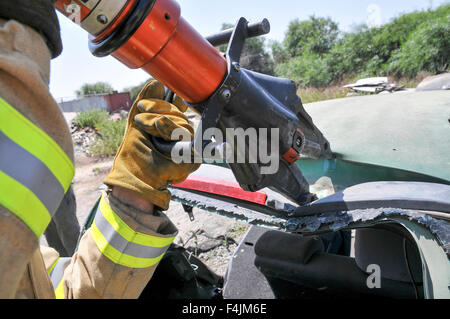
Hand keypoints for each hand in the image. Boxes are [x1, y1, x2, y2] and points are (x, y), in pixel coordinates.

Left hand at [104, 81, 199, 209]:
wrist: (133, 176)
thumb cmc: (134, 153)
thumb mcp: (137, 123)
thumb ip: (146, 102)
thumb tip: (157, 83)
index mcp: (171, 125)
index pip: (176, 106)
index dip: (162, 102)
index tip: (144, 105)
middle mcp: (182, 135)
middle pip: (179, 113)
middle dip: (156, 110)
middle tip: (139, 120)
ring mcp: (188, 146)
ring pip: (183, 123)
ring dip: (159, 121)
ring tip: (144, 127)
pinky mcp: (192, 158)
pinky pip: (187, 138)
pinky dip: (172, 130)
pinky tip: (160, 127)